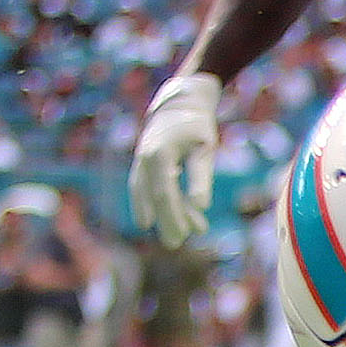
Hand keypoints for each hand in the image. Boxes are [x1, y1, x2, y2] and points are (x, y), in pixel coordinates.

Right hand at [131, 72, 221, 248]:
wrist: (180, 103)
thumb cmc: (197, 125)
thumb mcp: (205, 148)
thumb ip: (201, 176)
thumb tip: (201, 205)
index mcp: (160, 153)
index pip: (165, 191)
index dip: (174, 214)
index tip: (186, 233)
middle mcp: (145, 158)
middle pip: (153, 196)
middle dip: (166, 221)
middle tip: (176, 244)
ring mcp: (141, 160)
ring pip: (146, 194)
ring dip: (159, 216)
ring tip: (176, 239)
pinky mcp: (142, 163)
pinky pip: (142, 188)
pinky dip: (149, 204)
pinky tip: (158, 220)